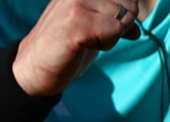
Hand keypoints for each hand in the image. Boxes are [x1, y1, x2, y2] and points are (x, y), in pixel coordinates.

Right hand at [12, 0, 140, 97]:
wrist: (33, 68)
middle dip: (119, 26)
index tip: (102, 26)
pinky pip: (116, 30)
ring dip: (111, 37)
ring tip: (85, 40)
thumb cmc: (63, 48)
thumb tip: (136, 28)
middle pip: (130, 4)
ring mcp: (77, 2)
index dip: (125, 14)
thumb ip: (113, 21)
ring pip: (124, 17)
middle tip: (91, 35)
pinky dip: (106, 44)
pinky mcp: (78, 21)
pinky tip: (84, 46)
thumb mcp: (92, 29)